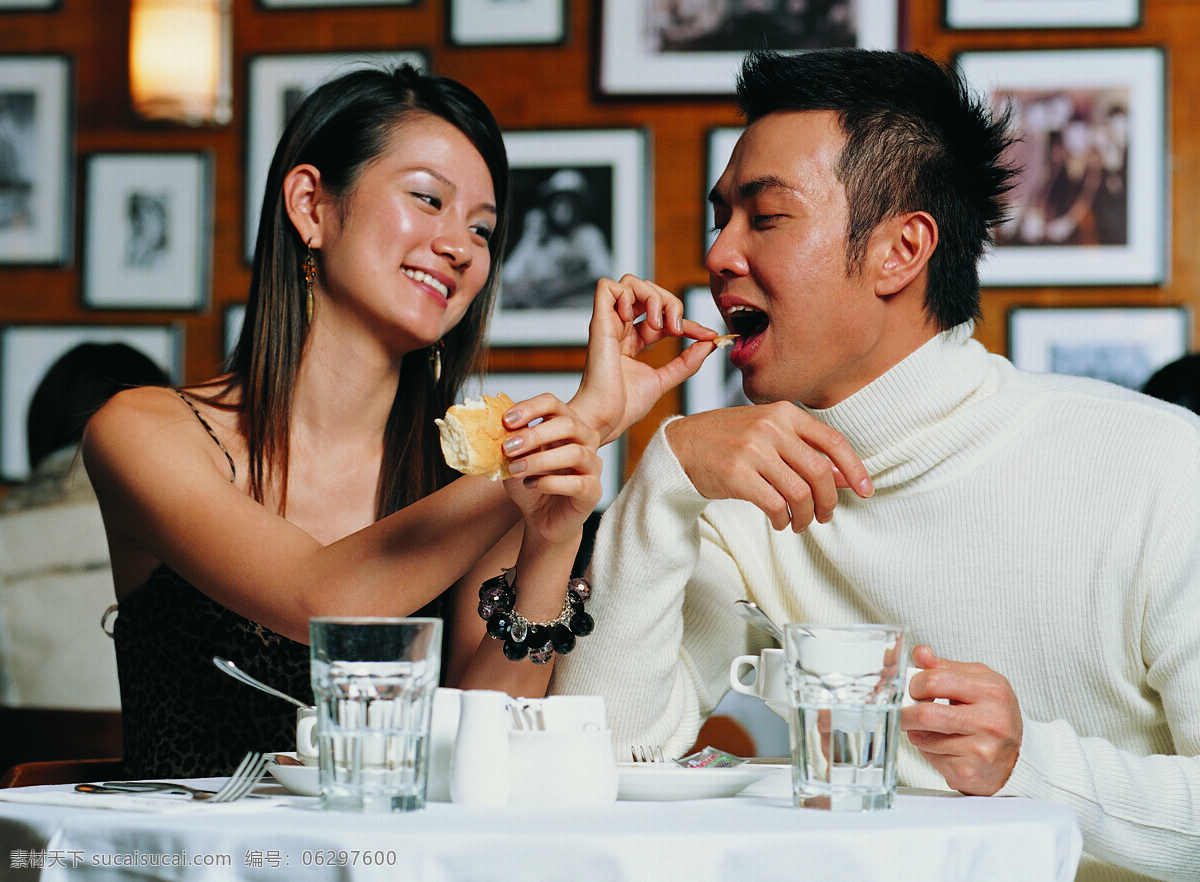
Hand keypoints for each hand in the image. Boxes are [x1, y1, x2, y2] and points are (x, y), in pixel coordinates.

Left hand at [501, 394, 602, 545]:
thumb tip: (493, 424)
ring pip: (575, 453)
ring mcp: (593, 465)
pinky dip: (549, 483)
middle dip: (534, 434)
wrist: (542, 519)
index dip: (530, 408)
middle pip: (568, 424)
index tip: (506, 421)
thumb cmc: (530, 484)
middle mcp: (585, 441)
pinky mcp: (594, 491)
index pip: (553, 404)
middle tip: (507, 448)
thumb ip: (510, 441)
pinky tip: (530, 485)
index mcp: (566, 426)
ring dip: (540, 460)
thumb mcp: (514, 459)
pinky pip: (577, 483)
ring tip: (514, 470)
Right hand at [571, 275, 718, 445]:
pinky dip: (628, 294)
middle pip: (647, 291)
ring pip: (630, 282)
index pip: (663, 316)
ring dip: (653, 296)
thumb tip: (709, 344)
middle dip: (670, 302)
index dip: (688, 321)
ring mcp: (609, 324)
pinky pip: (607, 287)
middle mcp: (620, 328)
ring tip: (658, 324)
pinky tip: (636, 318)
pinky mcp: (599, 323)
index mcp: (632, 341)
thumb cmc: (624, 407)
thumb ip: (686, 362)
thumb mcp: (664, 380)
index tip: (707, 336)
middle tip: (677, 328)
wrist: (606, 419)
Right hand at [665, 402, 871, 531]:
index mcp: (783, 413)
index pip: (833, 442)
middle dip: (829, 501)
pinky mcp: (736, 475)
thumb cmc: (728, 440)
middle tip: (825, 515)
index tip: (865, 490)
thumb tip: (844, 477)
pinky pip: (775, 505)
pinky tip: (780, 522)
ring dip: (805, 516)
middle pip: (820, 472)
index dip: (855, 469)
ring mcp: (752, 451)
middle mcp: (770, 428)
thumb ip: (805, 451)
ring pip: (799, 493)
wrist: (681, 446)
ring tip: (800, 523)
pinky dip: (783, 519)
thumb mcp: (769, 434)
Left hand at [902, 645, 1022, 795]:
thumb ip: (944, 667)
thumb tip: (920, 653)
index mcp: (991, 689)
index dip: (914, 684)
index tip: (913, 689)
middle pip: (925, 714)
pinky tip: (945, 747)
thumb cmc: (992, 715)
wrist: (1015, 758)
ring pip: (923, 738)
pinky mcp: (969, 772)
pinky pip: (931, 758)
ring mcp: (981, 748)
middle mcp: (990, 720)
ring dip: (917, 733)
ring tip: (932, 730)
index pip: (934, 681)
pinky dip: (929, 752)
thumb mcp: (976, 681)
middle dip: (905, 712)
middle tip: (904, 711)